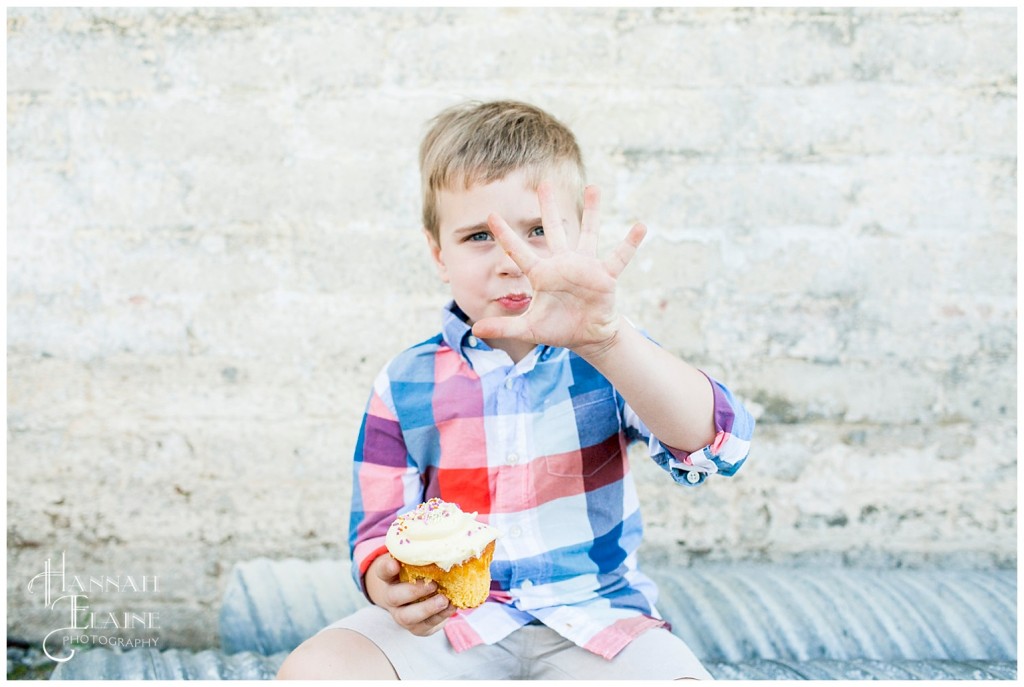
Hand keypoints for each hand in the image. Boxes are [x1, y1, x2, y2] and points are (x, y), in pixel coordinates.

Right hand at [364, 554, 455, 635]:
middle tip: (433, 584)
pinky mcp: (416, 627)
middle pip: (393, 597)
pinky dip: (440, 617)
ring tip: (444, 600)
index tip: (395, 563)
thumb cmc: (423, 572)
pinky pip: (424, 626)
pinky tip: (452, 607)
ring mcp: (402, 614)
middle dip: (413, 591)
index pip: (383, 571)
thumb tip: (450, 533)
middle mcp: (392, 597)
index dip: (386, 568)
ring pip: (406, 617)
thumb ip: (427, 551)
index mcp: (391, 577)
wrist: (421, 598)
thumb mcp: (421, 561)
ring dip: (427, 608)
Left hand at [471, 183, 646, 358]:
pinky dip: (630, 243)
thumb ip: (505, 326)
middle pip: (554, 229)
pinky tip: (641, 226)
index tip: (490, 215)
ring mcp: (585, 267)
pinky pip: (619, 257)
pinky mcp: (604, 276)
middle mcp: (562, 264)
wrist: (587, 336)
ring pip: (588, 233)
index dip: (505, 235)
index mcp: (542, 274)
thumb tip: (476, 330)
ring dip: (591, 212)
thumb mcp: (529, 329)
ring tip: (594, 187)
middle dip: (548, 207)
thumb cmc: (557, 328)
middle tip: (544, 182)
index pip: (519, 251)